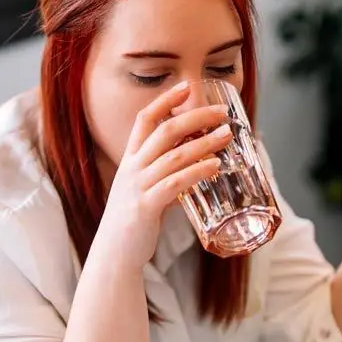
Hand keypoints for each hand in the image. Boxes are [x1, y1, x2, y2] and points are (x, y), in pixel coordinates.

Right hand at [95, 81, 232, 265]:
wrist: (114, 254)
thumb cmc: (133, 222)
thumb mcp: (146, 191)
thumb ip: (168, 178)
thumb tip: (196, 171)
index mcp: (130, 160)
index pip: (145, 120)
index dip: (165, 100)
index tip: (186, 86)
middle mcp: (132, 168)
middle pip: (164, 130)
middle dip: (195, 117)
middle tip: (221, 113)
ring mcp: (137, 186)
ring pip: (174, 155)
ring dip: (204, 143)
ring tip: (226, 136)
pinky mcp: (145, 207)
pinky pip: (175, 183)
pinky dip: (196, 171)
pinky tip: (214, 166)